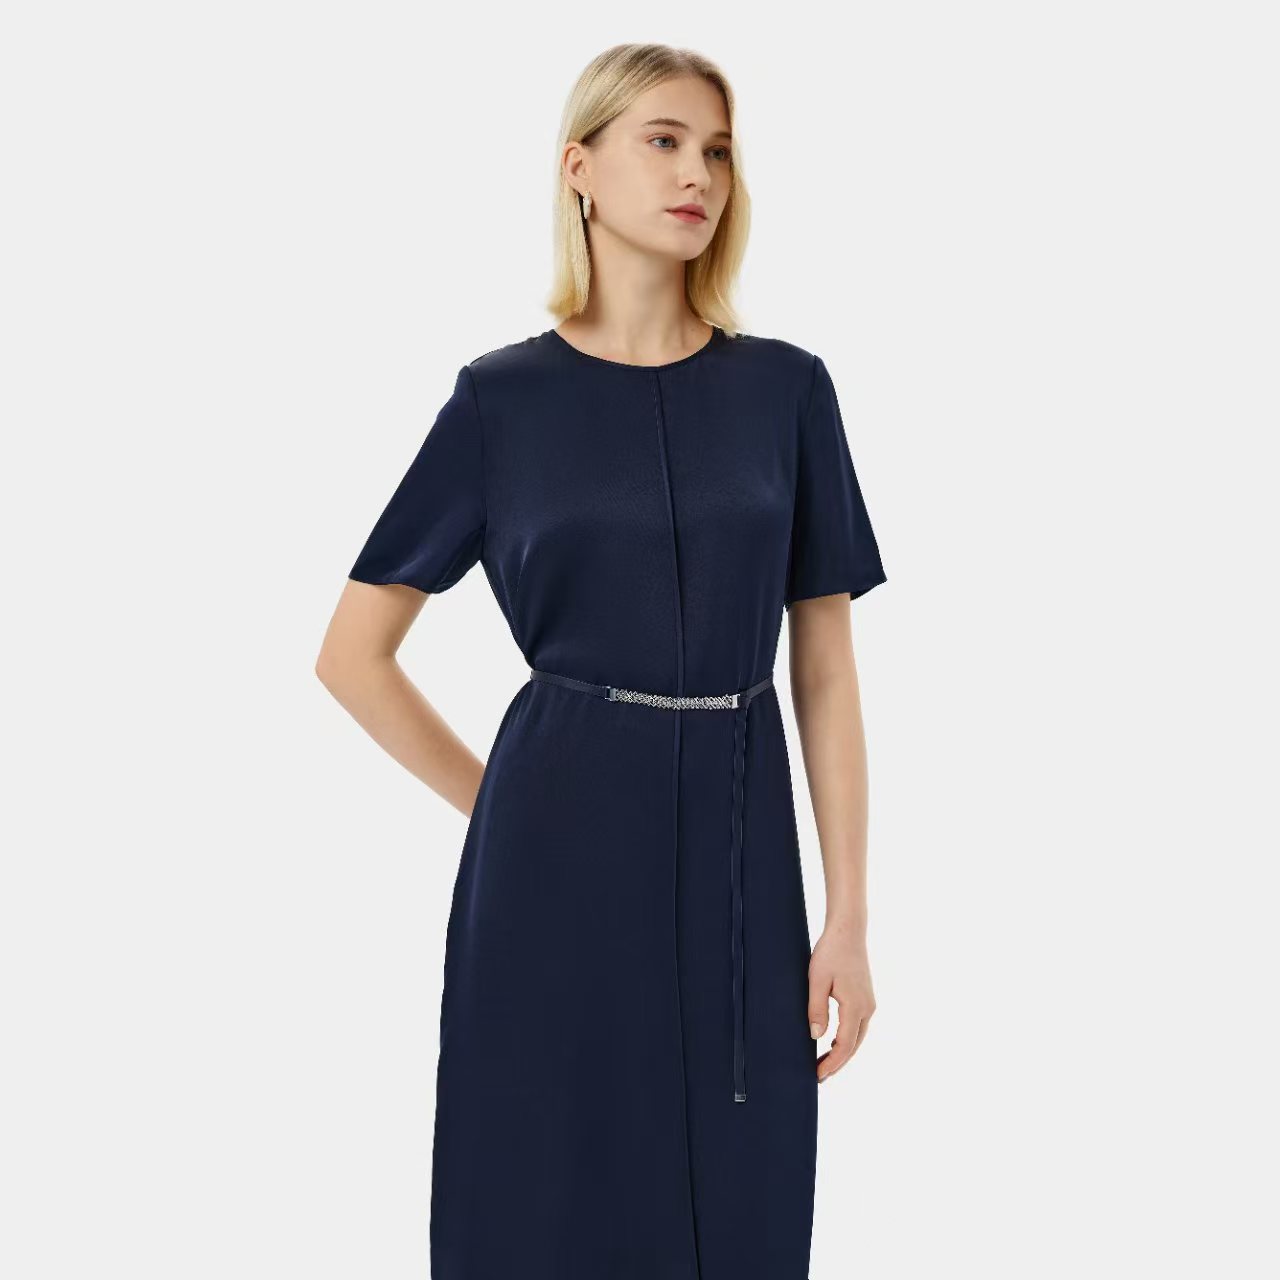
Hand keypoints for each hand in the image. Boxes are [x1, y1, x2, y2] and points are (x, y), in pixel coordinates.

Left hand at [807, 926, 875, 1083]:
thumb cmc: (830, 953)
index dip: (832, 1063)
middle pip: (853, 1046)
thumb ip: (816, 1008)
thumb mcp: (817, 980)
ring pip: (857, 1038)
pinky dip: (847, 1040)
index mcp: (856, 1006)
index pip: (845, 1045)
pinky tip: (834, 1043)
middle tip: (819, 1076)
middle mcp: (867, 1008)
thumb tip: (816, 1037)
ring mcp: (869, 1004)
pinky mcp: (866, 998)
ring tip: (824, 1064)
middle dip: (837, 1063)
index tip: (818, 1075)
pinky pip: (858, 1027)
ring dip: (842, 1052)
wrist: (848, 932)